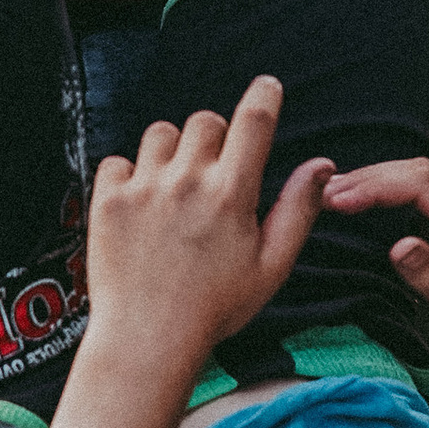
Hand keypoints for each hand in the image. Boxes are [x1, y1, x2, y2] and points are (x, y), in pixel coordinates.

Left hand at [87, 78, 331, 373]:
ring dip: (172, 151)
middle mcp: (187, 182)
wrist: (148, 340)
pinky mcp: (107, 201)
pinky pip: (119, 160)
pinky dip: (130, 175)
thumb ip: (297, 210)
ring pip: (161, 134)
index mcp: (231, 195)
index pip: (253, 121)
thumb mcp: (271, 266)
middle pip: (204, 121)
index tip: (267, 86)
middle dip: (214, 138)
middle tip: (213, 175)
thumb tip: (321, 165)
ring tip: (175, 190)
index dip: (264, 96)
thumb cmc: (215, 309)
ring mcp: (143, 189)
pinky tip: (141, 207)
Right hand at [322, 157, 428, 374]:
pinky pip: (428, 195)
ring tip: (338, 194)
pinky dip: (394, 194)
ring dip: (380, 182)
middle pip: (419, 173)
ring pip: (422, 180)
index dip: (375, 186)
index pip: (420, 185)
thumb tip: (397, 246)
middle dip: (370, 178)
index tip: (337, 199)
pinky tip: (371, 203)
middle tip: (325, 191)